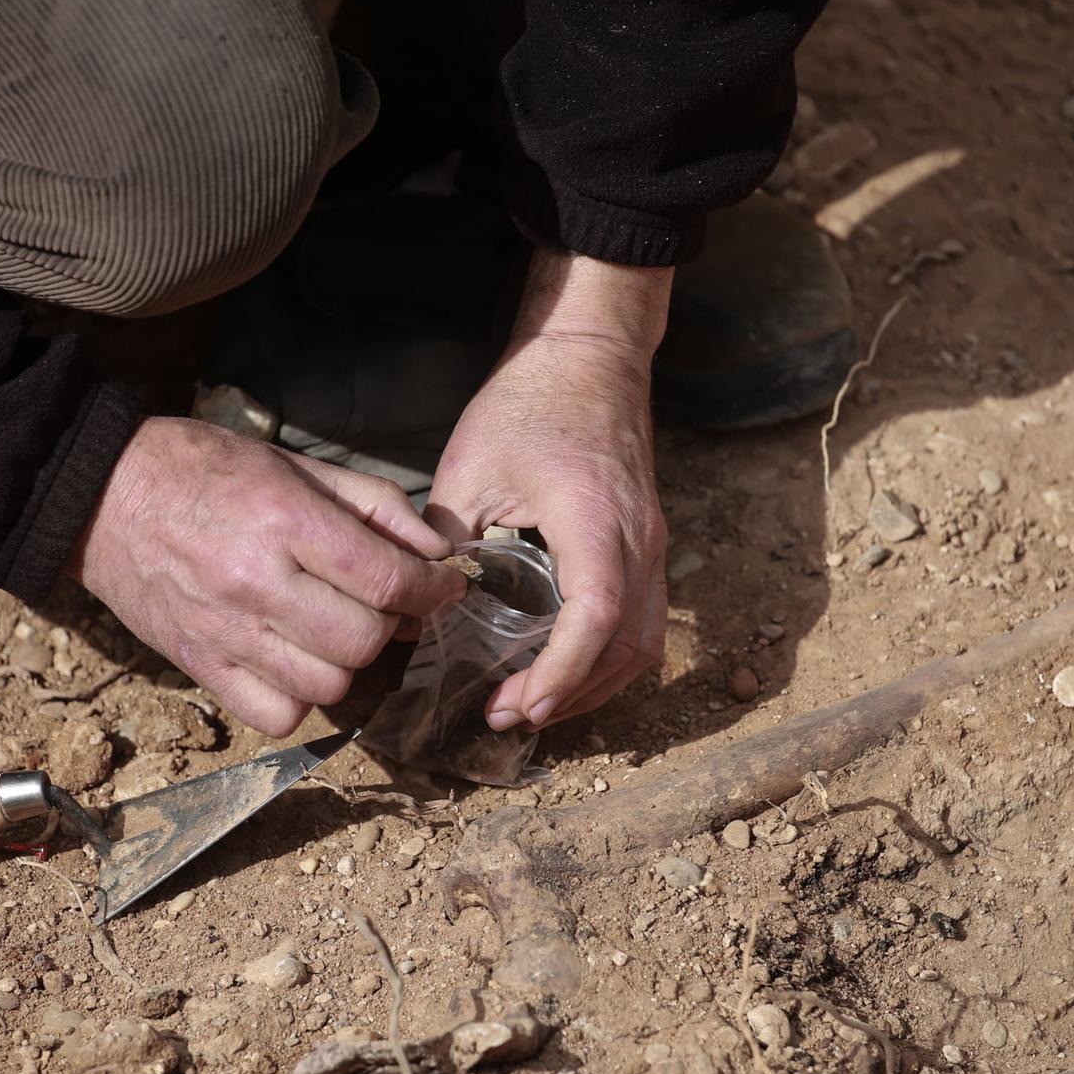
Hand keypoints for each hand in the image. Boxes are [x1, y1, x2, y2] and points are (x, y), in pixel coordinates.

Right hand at [71, 417, 466, 735]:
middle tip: (384, 603)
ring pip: (328, 685)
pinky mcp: (200, 666)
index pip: (387, 580)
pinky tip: (294, 661)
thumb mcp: (297, 465)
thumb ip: (374, 505)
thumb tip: (437, 551)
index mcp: (284, 522)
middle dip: (392, 624)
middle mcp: (256, 584)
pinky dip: (299, 698)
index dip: (433, 590)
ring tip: (335, 628)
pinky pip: (277, 716)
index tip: (444, 586)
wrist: (103, 495)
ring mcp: (225, 633)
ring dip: (348, 662)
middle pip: (363, 640)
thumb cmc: (204, 470)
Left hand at [426, 251, 670, 729]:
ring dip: (593, 685)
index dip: (562, 669)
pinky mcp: (647, 546)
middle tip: (509, 716)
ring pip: (642, 642)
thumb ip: (449, 537)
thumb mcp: (470, 464)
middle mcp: (637, 538)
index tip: (520, 704)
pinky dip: (606, 659)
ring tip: (532, 705)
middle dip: (571, 693)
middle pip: (628, 645)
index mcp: (593, 517)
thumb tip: (422, 603)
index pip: (597, 613)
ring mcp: (651, 543)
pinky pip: (641, 622)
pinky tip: (561, 670)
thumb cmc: (528, 402)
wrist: (588, 357)